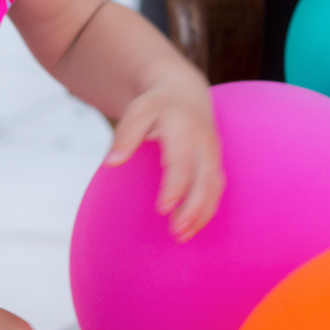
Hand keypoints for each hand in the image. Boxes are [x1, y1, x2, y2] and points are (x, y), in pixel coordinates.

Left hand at [105, 67, 223, 239]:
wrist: (186, 92)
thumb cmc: (156, 105)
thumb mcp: (137, 112)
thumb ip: (125, 136)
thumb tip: (112, 163)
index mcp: (184, 128)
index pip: (181, 162)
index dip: (175, 187)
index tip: (163, 210)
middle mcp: (204, 142)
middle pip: (204, 179)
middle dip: (193, 208)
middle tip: (176, 233)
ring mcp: (213, 153)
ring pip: (214, 187)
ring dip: (202, 214)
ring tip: (183, 236)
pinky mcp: (216, 162)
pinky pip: (217, 189)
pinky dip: (207, 209)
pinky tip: (193, 225)